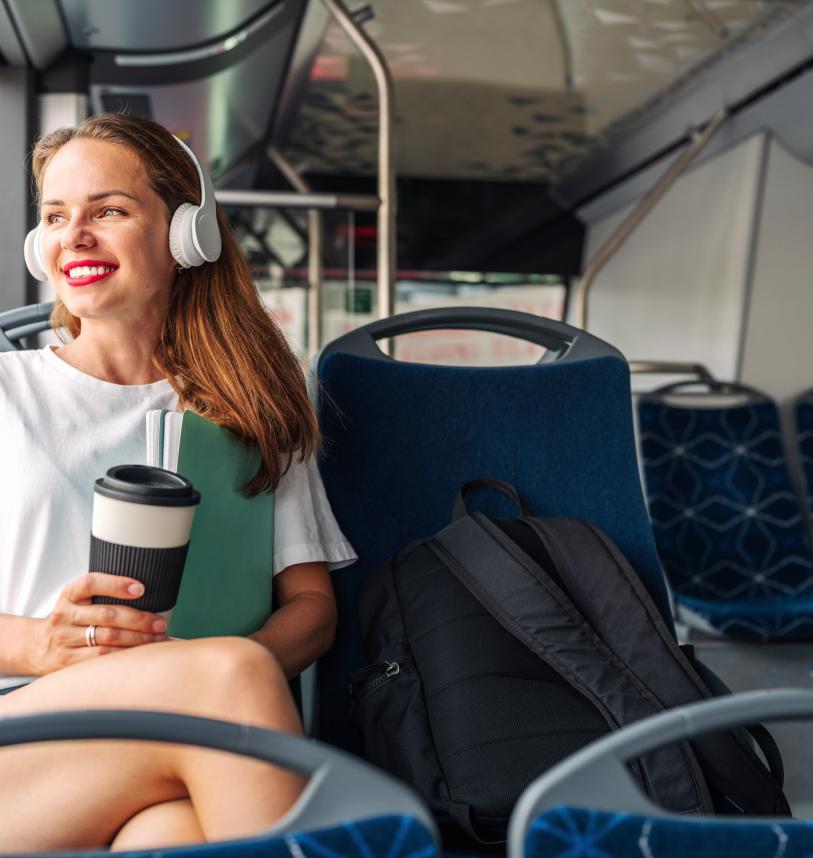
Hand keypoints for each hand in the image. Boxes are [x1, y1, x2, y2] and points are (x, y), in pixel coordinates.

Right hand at [30, 572, 168, 674]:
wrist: (38, 646)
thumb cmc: (72, 618)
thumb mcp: (79, 600)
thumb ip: (104, 594)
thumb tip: (148, 592)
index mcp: (70, 594)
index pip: (91, 583)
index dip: (116, 584)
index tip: (141, 588)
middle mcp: (65, 614)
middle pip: (106, 615)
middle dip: (139, 619)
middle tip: (160, 623)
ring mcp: (64, 638)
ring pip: (107, 638)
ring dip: (137, 639)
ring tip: (158, 638)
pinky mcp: (67, 660)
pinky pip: (101, 657)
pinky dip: (125, 655)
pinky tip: (141, 653)